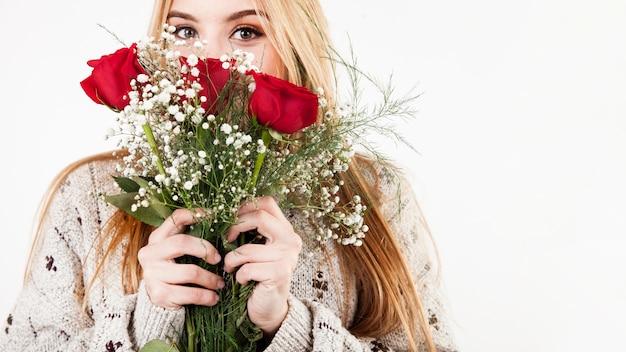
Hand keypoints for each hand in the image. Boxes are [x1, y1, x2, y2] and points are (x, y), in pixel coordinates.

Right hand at [138, 208, 224, 308]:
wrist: (157, 300)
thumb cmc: (174, 269)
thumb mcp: (176, 251)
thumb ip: (191, 239)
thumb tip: (223, 227)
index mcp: (157, 238)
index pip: (176, 218)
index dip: (196, 214)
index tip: (214, 215)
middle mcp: (150, 253)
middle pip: (181, 243)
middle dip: (205, 250)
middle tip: (218, 259)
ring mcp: (153, 274)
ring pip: (191, 272)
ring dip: (211, 279)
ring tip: (220, 283)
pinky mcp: (159, 294)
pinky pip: (191, 294)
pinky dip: (207, 296)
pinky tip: (214, 297)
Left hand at [224, 196, 301, 335]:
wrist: (268, 308)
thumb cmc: (256, 275)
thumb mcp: (255, 247)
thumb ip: (249, 229)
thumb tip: (224, 211)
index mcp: (285, 229)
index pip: (267, 202)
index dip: (244, 206)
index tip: (230, 218)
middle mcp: (291, 240)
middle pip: (259, 216)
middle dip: (235, 227)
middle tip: (226, 240)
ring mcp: (287, 257)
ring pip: (247, 249)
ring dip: (231, 260)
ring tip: (231, 268)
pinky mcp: (280, 273)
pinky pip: (247, 268)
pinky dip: (238, 276)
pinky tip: (242, 281)